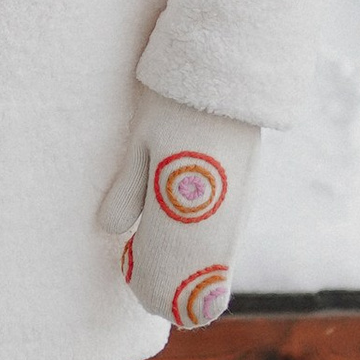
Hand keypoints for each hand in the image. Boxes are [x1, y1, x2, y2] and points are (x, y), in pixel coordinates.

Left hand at [120, 106, 260, 328]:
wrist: (229, 73)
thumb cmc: (176, 104)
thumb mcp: (141, 143)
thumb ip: (129, 191)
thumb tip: (112, 229)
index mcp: (186, 215)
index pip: (167, 281)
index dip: (146, 285)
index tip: (127, 266)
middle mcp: (219, 226)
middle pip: (195, 286)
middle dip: (167, 284)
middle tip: (138, 263)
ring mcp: (238, 215)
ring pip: (214, 268)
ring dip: (187, 270)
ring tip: (157, 248)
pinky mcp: (246, 200)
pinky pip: (224, 245)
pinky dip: (203, 250)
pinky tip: (184, 234)